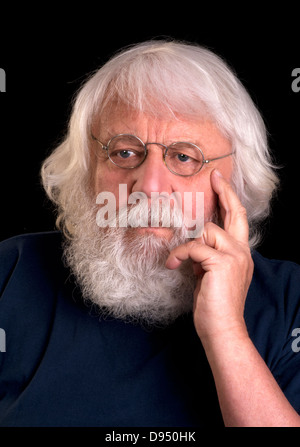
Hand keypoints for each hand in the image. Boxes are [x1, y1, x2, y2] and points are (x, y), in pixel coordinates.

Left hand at [166, 169, 253, 342]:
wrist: (222, 330)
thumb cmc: (213, 306)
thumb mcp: (210, 276)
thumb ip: (207, 258)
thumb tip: (193, 247)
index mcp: (240, 254)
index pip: (237, 221)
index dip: (229, 200)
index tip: (220, 183)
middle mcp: (242, 251)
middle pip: (235, 213)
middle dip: (225, 192)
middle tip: (214, 177)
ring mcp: (235, 256)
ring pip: (206, 231)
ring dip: (186, 244)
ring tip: (177, 260)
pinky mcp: (222, 262)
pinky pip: (194, 247)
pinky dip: (180, 254)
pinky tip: (173, 265)